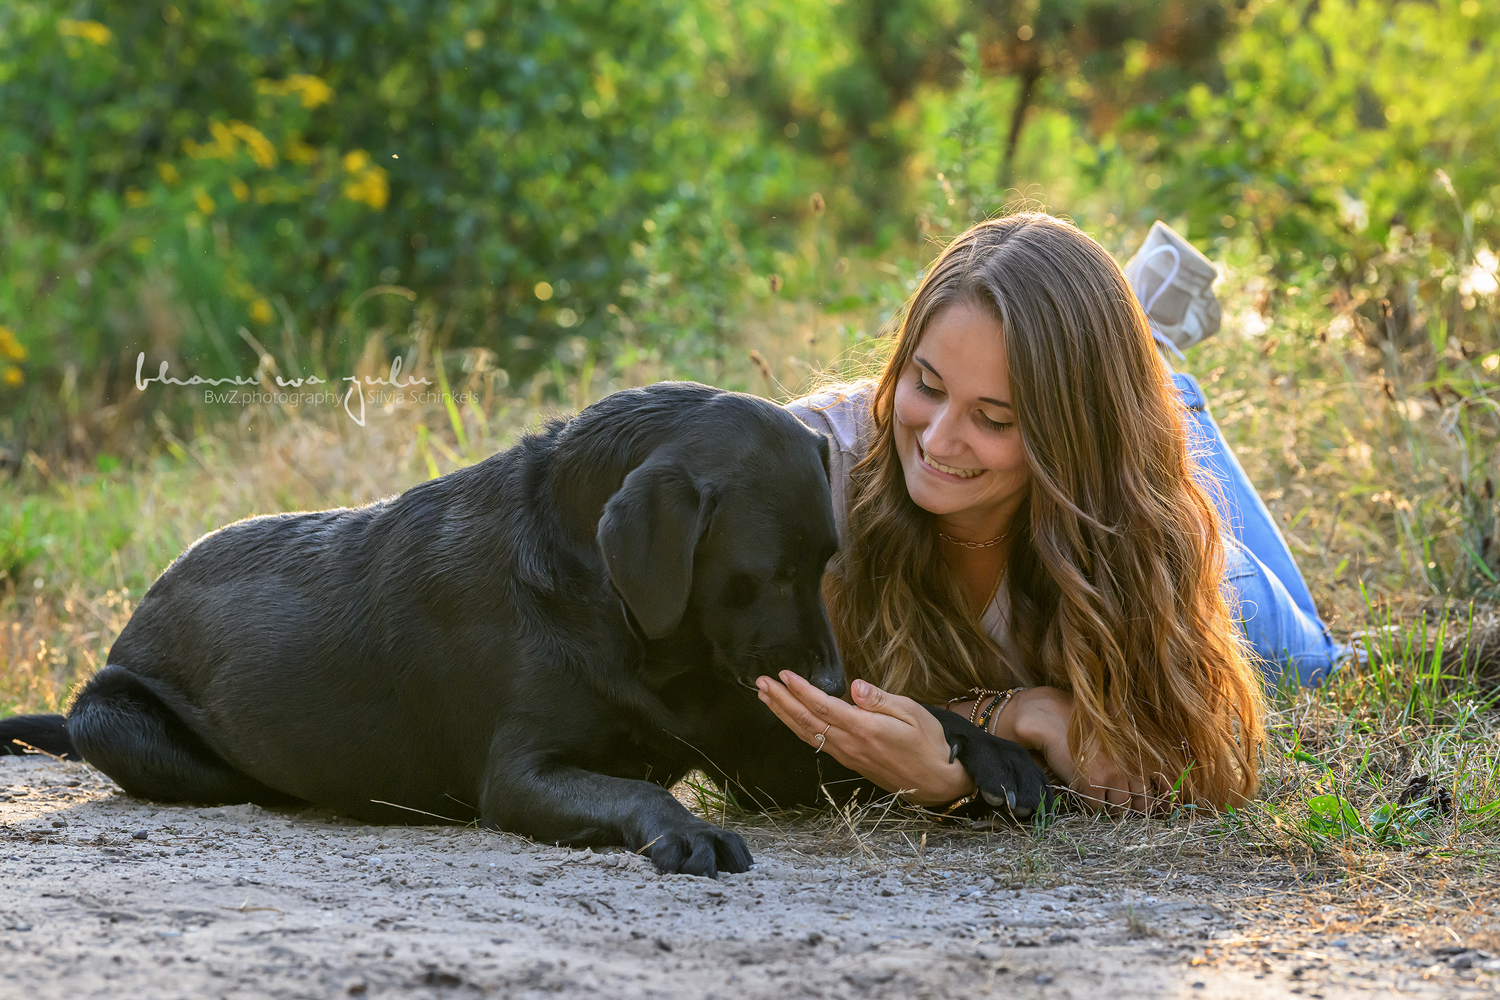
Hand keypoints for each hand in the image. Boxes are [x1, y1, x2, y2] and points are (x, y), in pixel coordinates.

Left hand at [755, 672, 972, 806]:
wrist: (936, 781)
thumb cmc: (928, 742)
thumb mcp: (911, 713)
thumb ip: (880, 699)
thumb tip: (854, 685)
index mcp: (864, 728)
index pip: (823, 706)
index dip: (800, 690)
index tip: (783, 674)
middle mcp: (850, 744)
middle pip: (806, 720)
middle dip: (781, 700)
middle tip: (761, 682)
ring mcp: (847, 755)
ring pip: (806, 733)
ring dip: (783, 714)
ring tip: (765, 697)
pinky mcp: (849, 761)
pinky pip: (816, 742)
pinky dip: (797, 728)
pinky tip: (790, 719)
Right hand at [1001, 687, 1153, 814]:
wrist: (1055, 720)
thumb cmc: (1086, 727)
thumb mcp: (1120, 737)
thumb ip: (1137, 757)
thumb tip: (1151, 783)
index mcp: (1143, 754)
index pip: (1162, 786)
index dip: (1158, 801)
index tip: (1152, 807)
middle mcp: (1134, 767)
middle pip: (1143, 803)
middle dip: (1133, 808)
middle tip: (1120, 804)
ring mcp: (1114, 777)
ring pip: (1120, 809)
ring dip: (1111, 808)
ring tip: (1100, 797)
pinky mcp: (1093, 785)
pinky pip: (1097, 808)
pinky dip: (1091, 806)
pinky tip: (1084, 792)